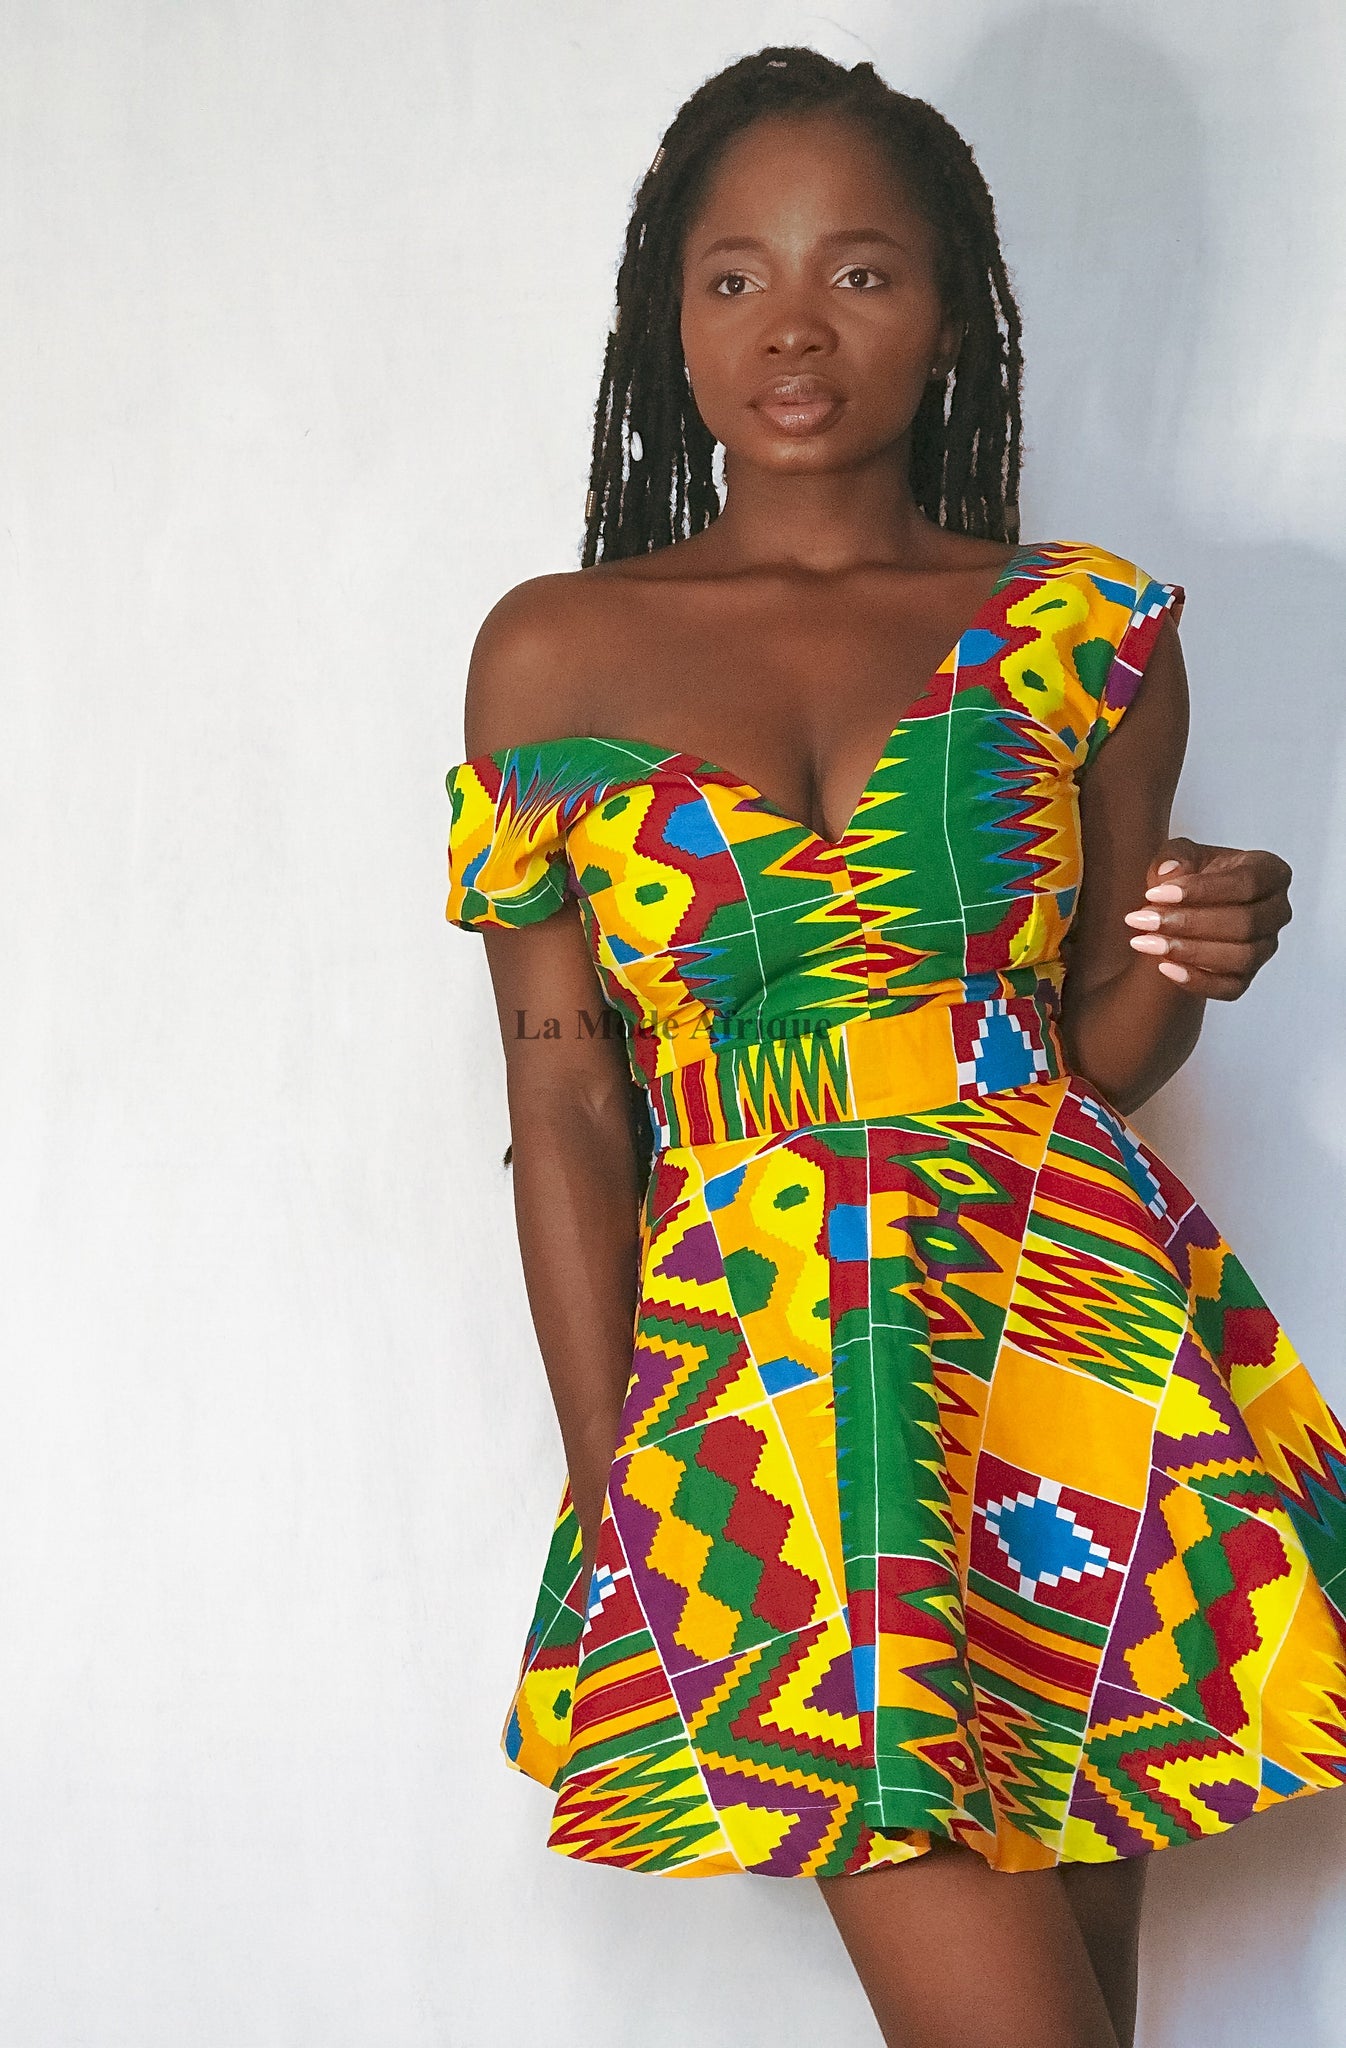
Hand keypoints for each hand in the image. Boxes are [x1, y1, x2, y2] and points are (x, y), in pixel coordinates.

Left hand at [1123, 836, 1291, 998]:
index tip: (1154, 893)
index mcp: (1270, 873)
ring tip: (1146, 943)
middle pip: (1245, 923)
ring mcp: (1265, 947)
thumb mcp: (1181, 853)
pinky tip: (1164, 967)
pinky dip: (1198, 980)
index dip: (1201, 890)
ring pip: (1241, 957)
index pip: (1246, 883)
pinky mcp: (1248, 976)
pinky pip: (1231, 987)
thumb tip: (1169, 872)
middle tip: (1144, 920)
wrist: (1185, 906)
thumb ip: (1175, 856)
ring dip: (1190, 951)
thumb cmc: (1191, 873)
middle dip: (1189, 923)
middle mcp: (1276, 911)